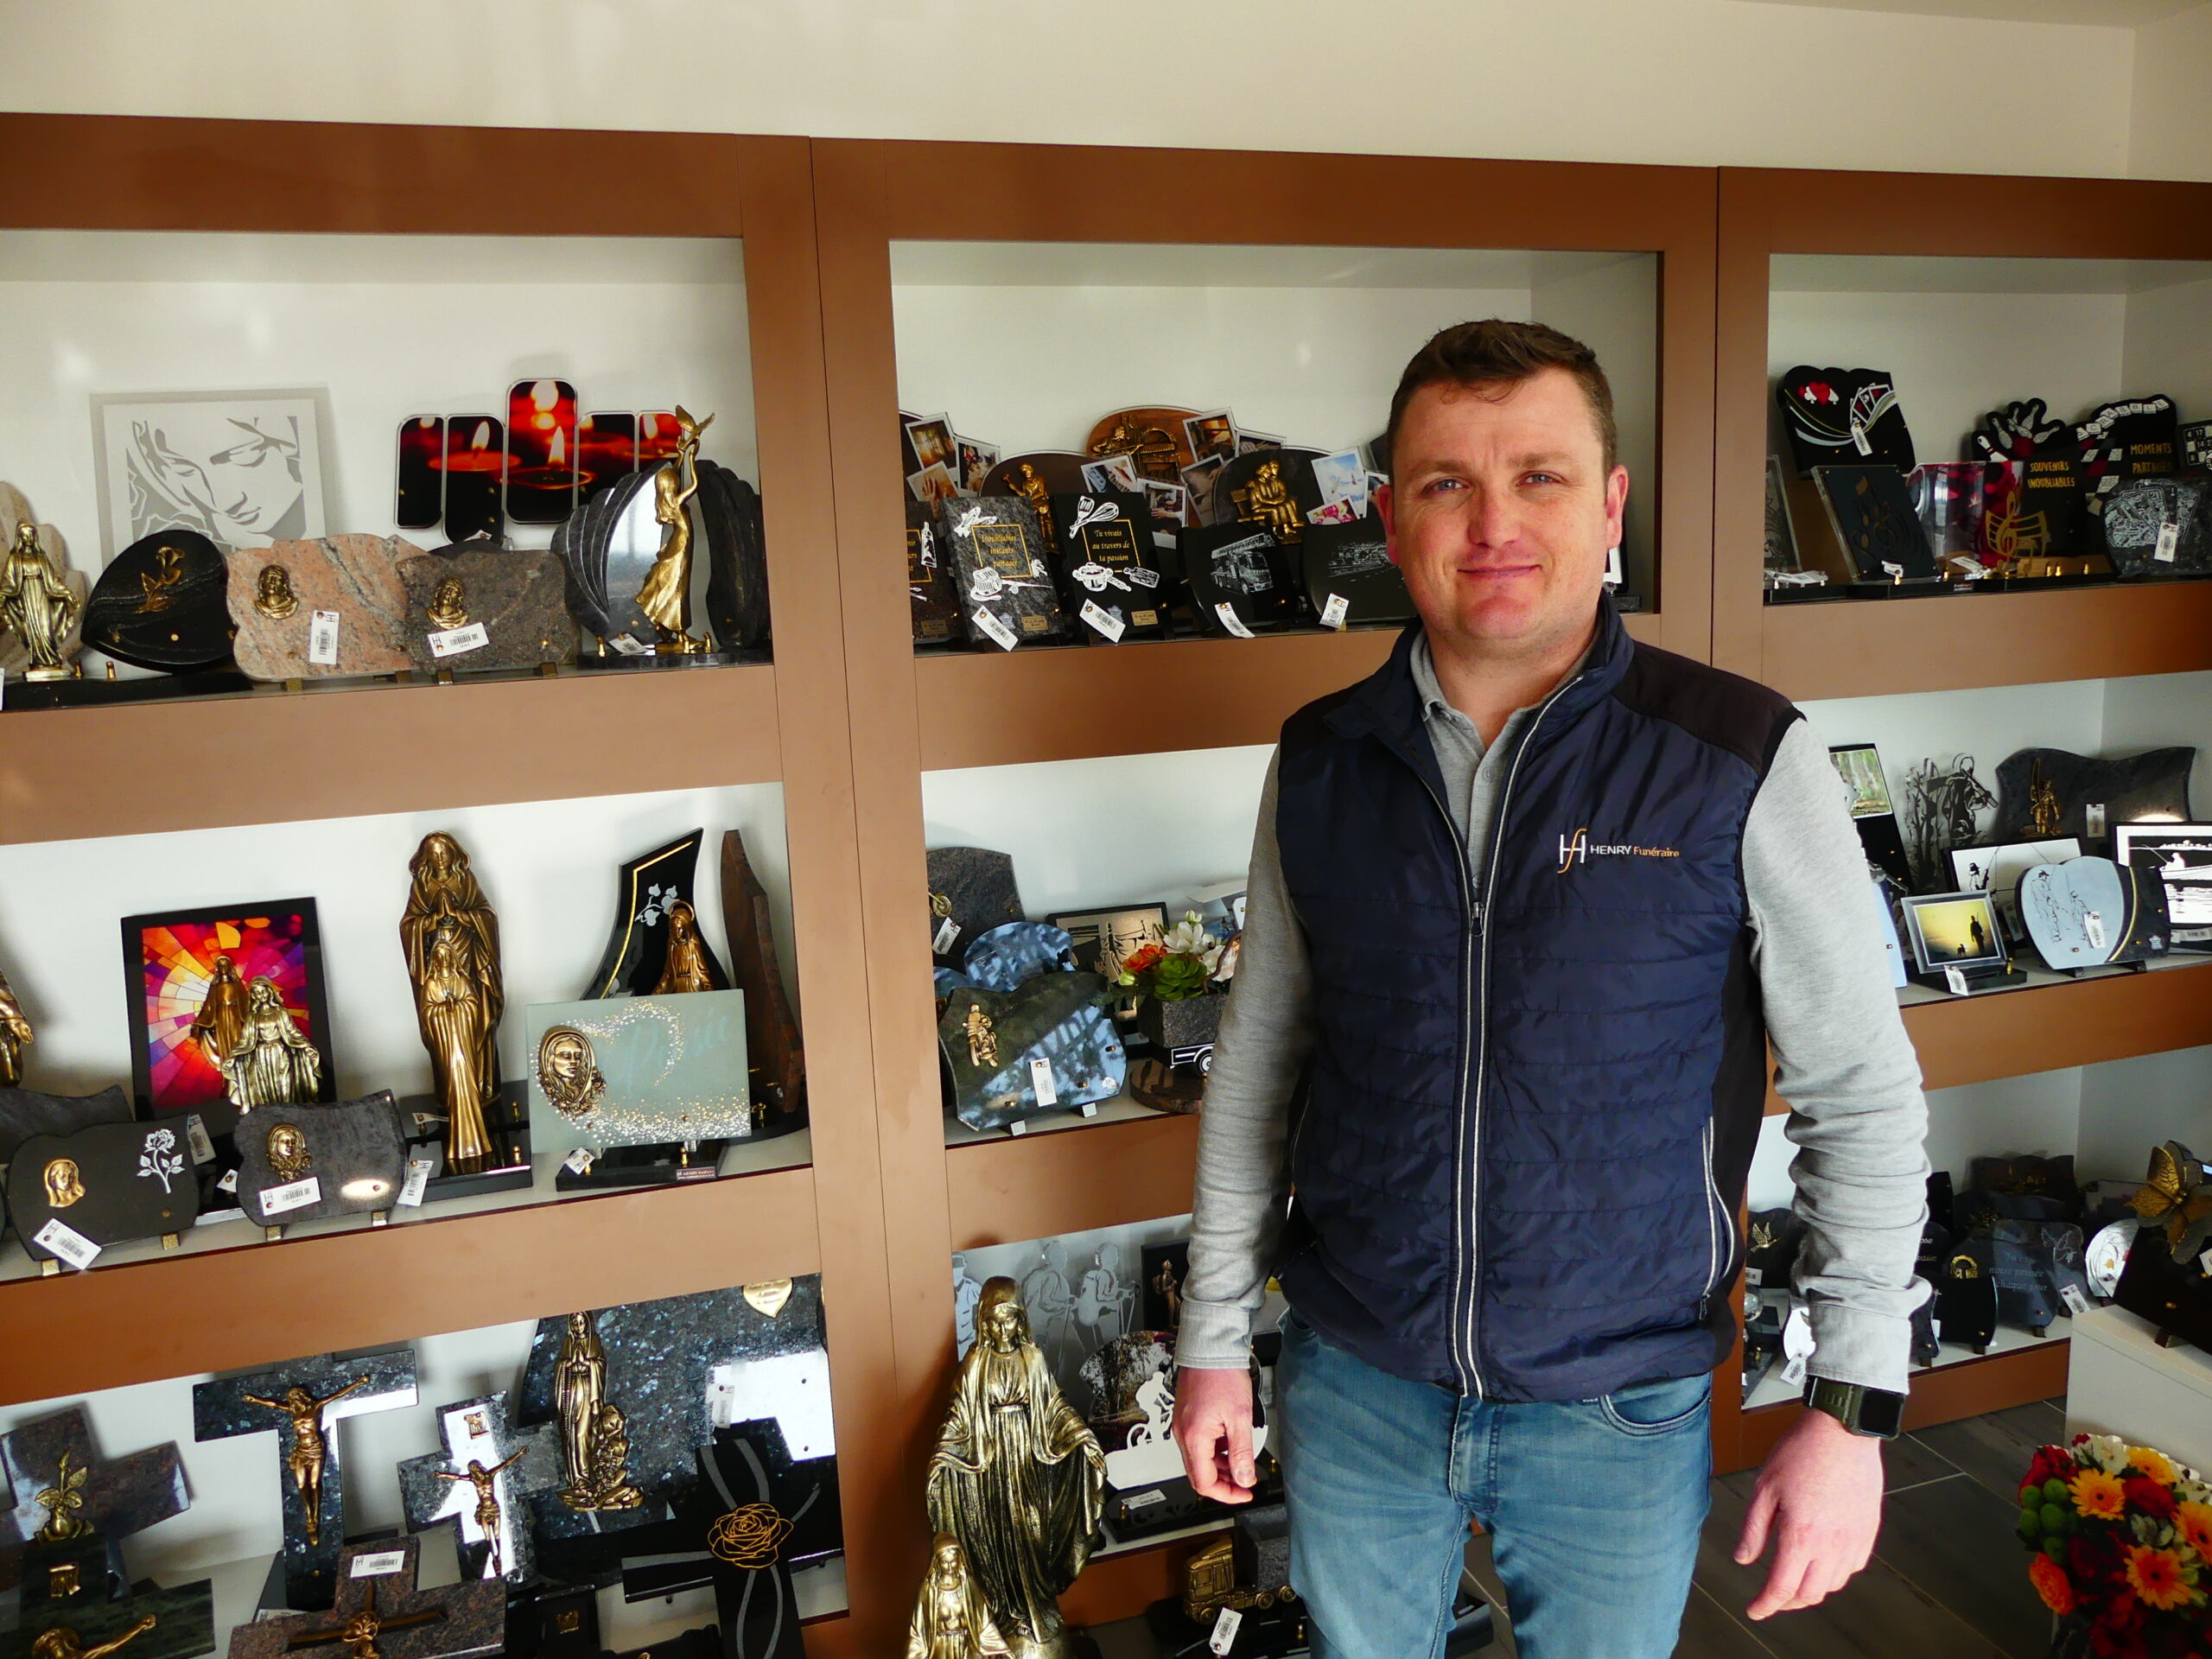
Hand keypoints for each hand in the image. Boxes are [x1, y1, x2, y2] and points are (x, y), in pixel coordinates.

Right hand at [1173, 1366, 1256, 1504]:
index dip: (1226, 1494)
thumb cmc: (1221, 1375)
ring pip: (1199, 1460)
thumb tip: (1243, 1478)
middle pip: (1199, 1474)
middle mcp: (1183, 1434)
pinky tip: (1230, 1445)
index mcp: (1194, 1438)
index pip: (1205, 1482)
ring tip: (1242, 1463)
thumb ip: (1241, 1452)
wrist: (1209, 1348)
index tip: (1244, 1493)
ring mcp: (1182, 1426)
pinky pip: (1198, 1445)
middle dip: (1224, 1483)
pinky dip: (1215, 1452)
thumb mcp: (1239, 1417)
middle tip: (1245, 1482)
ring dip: (1220, 1468)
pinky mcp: (1186, 1418)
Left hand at [1734, 1406, 1883, 1618]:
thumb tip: (1743, 1558)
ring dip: (1812, 1588)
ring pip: (1833, 1584)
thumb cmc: (1800, 1453)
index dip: (1766, 1605)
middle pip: (1810, 1594)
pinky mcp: (1869, 1531)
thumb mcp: (1764, 1488)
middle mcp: (1831, 1545)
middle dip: (1788, 1601)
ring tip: (1795, 1577)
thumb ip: (1754, 1529)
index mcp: (1801, 1536)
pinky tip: (1822, 1560)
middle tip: (1772, 1595)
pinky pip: (1853, 1566)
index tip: (1754, 1610)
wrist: (1842, 1432)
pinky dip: (1835, 1573)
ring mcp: (1854, 1540)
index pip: (1782, 1587)